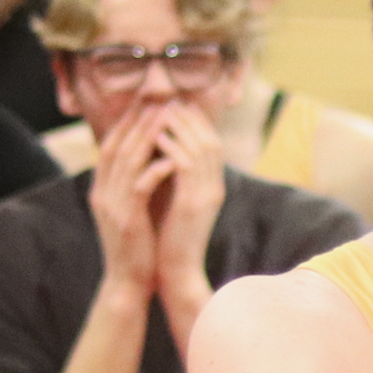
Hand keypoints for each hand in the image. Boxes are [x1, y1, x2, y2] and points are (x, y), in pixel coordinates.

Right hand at [87, 100, 168, 299]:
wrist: (127, 285)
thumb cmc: (136, 249)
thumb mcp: (131, 212)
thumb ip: (134, 186)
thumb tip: (150, 160)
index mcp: (102, 190)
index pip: (111, 146)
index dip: (127, 122)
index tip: (145, 103)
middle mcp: (102, 194)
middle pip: (117, 146)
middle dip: (137, 120)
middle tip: (156, 99)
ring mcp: (112, 206)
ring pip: (128, 162)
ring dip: (147, 137)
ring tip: (166, 118)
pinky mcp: (128, 220)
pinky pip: (140, 187)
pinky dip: (155, 169)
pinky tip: (172, 157)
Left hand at [151, 101, 226, 306]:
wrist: (175, 274)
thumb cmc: (169, 241)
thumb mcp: (174, 203)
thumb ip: (174, 178)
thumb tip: (161, 152)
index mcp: (211, 188)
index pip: (210, 144)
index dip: (194, 122)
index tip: (174, 105)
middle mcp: (214, 188)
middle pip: (210, 139)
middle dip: (190, 117)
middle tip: (169, 99)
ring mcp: (207, 196)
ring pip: (201, 147)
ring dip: (181, 127)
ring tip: (162, 110)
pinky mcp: (194, 204)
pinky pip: (187, 166)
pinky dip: (173, 147)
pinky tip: (157, 136)